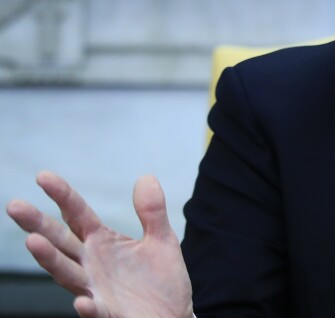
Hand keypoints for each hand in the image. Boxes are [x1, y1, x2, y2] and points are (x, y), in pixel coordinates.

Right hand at [6, 172, 193, 317]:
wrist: (173, 317)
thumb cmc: (161, 281)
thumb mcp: (161, 240)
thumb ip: (152, 212)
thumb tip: (146, 177)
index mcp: (102, 243)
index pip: (77, 214)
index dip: (62, 196)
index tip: (43, 176)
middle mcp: (91, 264)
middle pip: (60, 241)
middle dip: (37, 225)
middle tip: (15, 206)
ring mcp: (96, 289)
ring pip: (67, 273)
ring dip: (50, 259)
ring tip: (32, 242)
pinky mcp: (108, 313)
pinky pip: (95, 310)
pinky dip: (87, 306)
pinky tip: (82, 301)